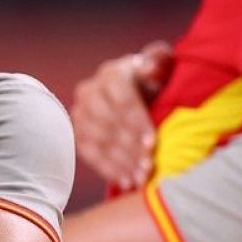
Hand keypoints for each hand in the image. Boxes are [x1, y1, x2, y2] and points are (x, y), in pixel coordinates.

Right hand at [70, 41, 173, 190]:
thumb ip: (159, 60)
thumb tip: (149, 68)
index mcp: (111, 73)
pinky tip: (127, 181)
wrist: (139, 97)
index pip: (119, 95)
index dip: (135, 120)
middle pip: (106, 120)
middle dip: (129, 145)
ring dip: (120, 161)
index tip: (152, 142)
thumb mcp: (163, 67)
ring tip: (141, 177)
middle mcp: (89, 91)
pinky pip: (89, 154)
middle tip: (149, 165)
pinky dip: (108, 170)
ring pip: (97, 139)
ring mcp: (80, 113)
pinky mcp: (78, 134)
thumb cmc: (155, 82)